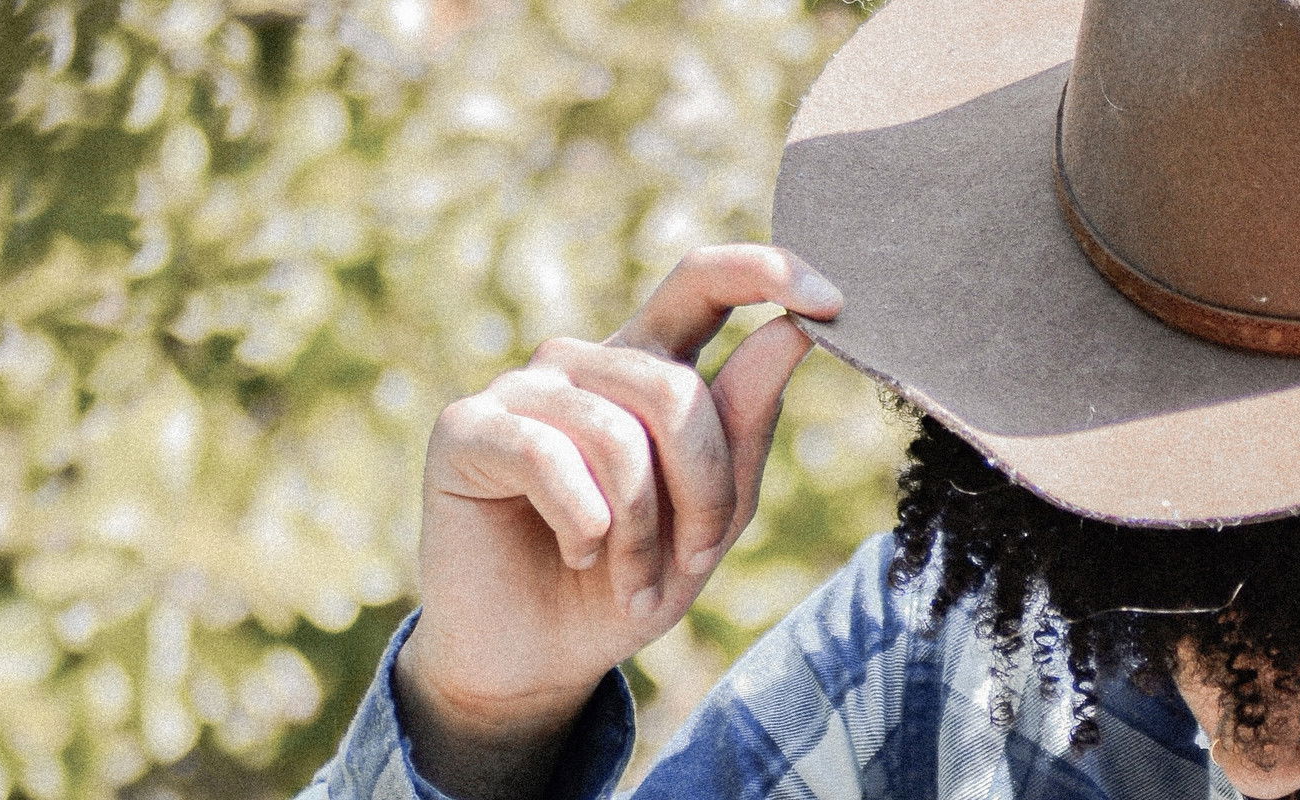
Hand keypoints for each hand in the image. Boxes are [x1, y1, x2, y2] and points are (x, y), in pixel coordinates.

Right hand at [394, 244, 841, 796]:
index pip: (703, 283)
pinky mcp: (467, 428)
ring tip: (635, 582)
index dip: (764, 271)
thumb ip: (746, 425)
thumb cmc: (627, 583)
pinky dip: (586, 525)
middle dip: (705, 489)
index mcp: (647, 366)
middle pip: (675, 388)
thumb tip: (791, 332)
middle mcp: (585, 362)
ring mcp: (522, 389)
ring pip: (619, 432)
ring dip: (644, 530)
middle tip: (700, 560)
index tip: (832, 298)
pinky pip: (550, 457)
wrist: (537, 660)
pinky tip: (579, 556)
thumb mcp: (712, 517)